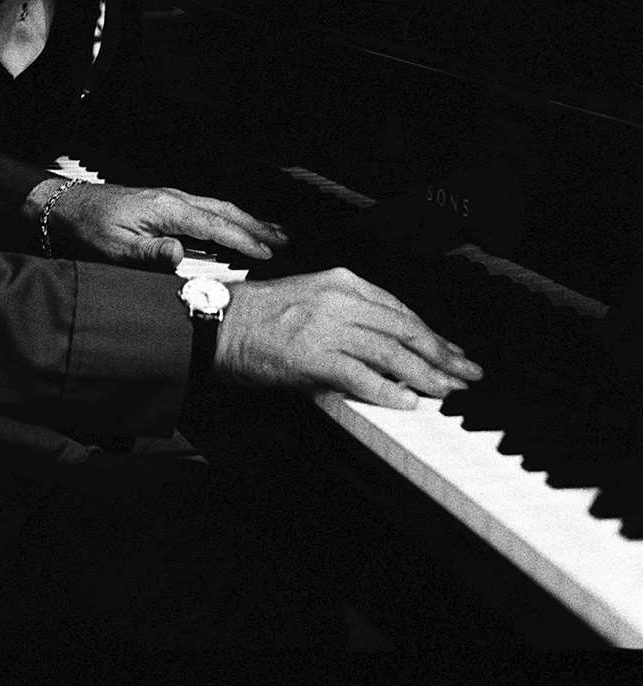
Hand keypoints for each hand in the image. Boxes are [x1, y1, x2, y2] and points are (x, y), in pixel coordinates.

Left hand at [29, 179, 287, 268]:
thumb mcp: (114, 249)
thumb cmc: (88, 230)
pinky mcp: (163, 203)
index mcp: (166, 209)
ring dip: (245, 219)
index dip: (243, 240)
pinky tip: (232, 224)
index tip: (268, 253)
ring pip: (217, 207)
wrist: (64, 207)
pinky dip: (227, 216)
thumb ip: (149, 253)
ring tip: (271, 231)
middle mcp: (173, 199)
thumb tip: (182, 255)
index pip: (214, 225)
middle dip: (255, 226)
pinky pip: (205, 208)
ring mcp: (169, 198)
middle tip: (285, 240)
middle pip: (224, 211)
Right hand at [214, 268, 482, 409]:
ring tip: (447, 391)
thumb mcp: (312, 298)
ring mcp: (327, 327)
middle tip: (465, 372)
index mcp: (342, 282)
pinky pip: (362, 376)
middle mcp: (340, 299)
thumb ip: (349, 315)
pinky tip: (409, 403)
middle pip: (404, 329)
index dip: (430, 333)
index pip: (399, 310)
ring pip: (391, 352)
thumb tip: (388, 345)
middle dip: (440, 353)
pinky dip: (390, 391)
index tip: (450, 350)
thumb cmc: (261, 315)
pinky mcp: (314, 357)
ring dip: (425, 375)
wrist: (221, 322)